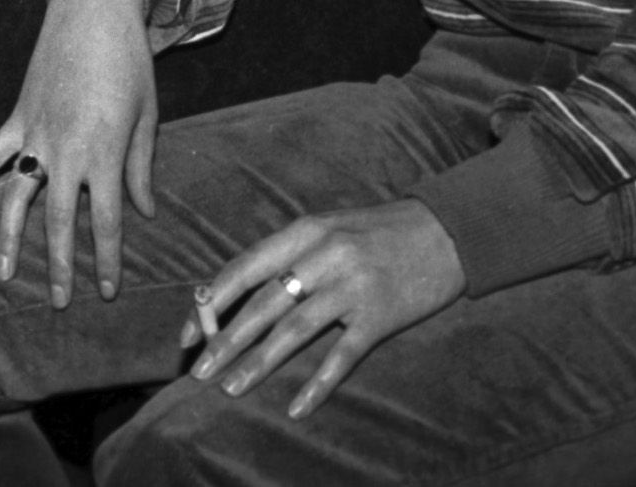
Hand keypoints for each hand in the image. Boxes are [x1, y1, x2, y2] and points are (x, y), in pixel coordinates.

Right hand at [0, 0, 157, 304]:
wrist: (92, 10)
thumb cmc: (128, 62)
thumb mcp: (147, 116)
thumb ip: (140, 168)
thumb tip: (142, 212)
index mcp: (103, 152)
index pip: (106, 222)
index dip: (106, 261)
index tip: (106, 292)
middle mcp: (64, 149)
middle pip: (59, 221)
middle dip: (60, 266)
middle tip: (60, 303)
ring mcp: (33, 132)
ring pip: (16, 197)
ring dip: (10, 240)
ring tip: (5, 276)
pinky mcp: (16, 116)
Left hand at [181, 200, 463, 419]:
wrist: (448, 231)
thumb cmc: (379, 231)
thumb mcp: (328, 229)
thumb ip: (289, 256)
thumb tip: (238, 293)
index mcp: (304, 232)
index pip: (244, 270)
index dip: (211, 304)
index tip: (187, 334)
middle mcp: (324, 257)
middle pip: (262, 304)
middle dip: (225, 340)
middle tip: (199, 371)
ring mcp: (353, 288)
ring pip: (294, 331)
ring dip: (259, 363)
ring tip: (232, 388)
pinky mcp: (381, 316)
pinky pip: (343, 356)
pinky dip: (318, 384)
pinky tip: (297, 407)